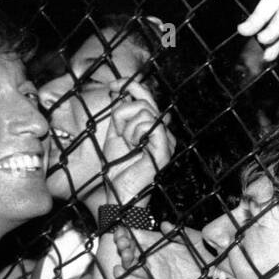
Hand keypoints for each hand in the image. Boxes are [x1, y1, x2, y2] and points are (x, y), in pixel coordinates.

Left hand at [97, 79, 174, 206]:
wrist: (119, 193)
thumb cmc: (117, 168)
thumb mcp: (115, 133)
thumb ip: (120, 113)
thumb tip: (121, 89)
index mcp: (152, 126)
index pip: (145, 95)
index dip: (130, 84)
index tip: (113, 85)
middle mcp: (162, 131)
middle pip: (145, 100)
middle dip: (124, 112)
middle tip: (119, 132)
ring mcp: (165, 139)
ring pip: (144, 111)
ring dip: (128, 127)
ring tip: (128, 144)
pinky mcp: (164, 148)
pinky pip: (149, 124)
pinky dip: (134, 132)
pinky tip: (134, 145)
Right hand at [110, 223, 218, 278]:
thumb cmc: (209, 259)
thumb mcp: (196, 241)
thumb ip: (180, 233)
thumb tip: (164, 224)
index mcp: (162, 245)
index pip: (139, 237)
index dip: (127, 233)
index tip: (121, 230)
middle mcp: (156, 259)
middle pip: (132, 251)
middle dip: (123, 245)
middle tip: (122, 242)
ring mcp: (156, 275)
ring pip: (133, 267)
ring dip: (125, 260)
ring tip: (125, 254)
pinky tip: (119, 271)